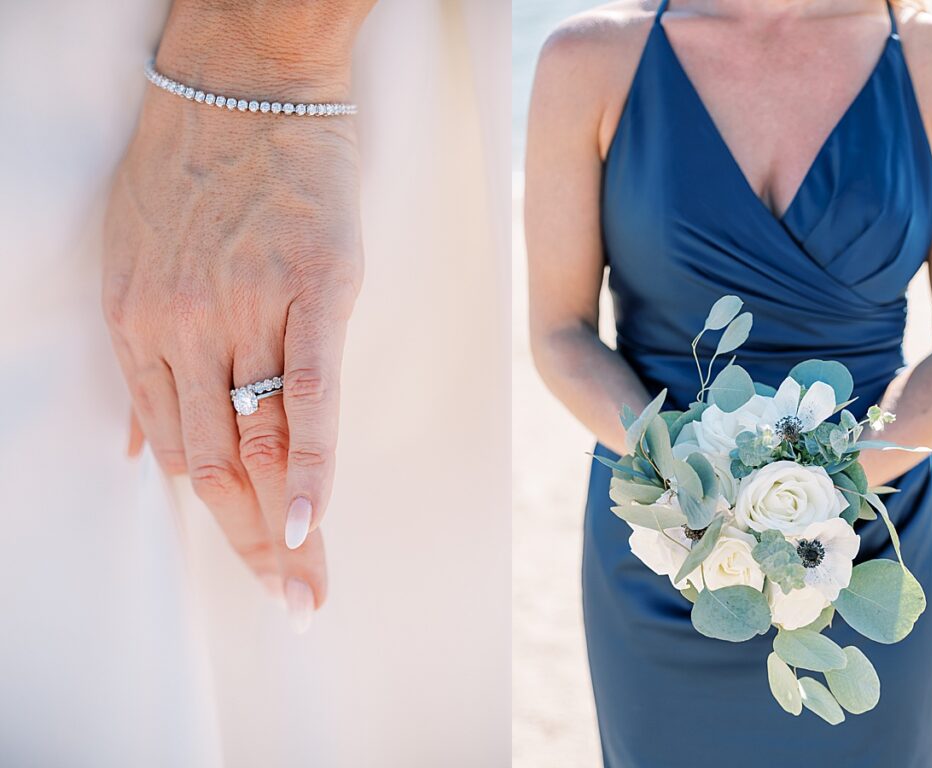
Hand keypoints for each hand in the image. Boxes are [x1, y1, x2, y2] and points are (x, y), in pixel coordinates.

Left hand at [103, 80, 361, 628]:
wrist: (247, 77)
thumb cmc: (193, 166)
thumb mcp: (135, 260)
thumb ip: (143, 363)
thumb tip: (140, 450)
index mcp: (139, 329)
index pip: (181, 454)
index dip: (222, 524)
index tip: (260, 566)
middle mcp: (182, 330)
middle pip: (217, 466)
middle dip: (255, 549)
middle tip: (293, 607)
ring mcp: (245, 308)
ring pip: (257, 440)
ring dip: (284, 528)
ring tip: (311, 589)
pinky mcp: (311, 286)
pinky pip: (309, 388)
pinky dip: (310, 460)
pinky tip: (314, 521)